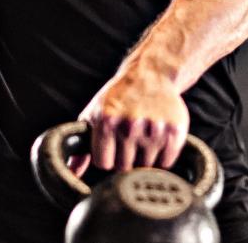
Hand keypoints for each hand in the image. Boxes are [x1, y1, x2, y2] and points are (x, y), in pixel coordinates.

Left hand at [70, 69, 188, 174]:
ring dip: (144, 157)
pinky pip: (166, 163)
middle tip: (130, 138)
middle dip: (125, 157)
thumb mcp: (94, 114)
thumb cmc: (118, 97)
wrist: (150, 74)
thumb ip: (81, 145)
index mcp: (107, 120)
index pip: (104, 163)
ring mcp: (154, 128)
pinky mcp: (175, 131)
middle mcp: (130, 125)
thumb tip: (72, 173)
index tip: (112, 144)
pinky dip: (162, 156)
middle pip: (125, 167)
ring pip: (145, 167)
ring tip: (143, 136)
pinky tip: (157, 138)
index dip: (107, 157)